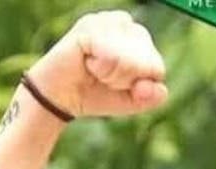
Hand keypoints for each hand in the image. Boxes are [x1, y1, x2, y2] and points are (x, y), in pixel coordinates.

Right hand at [25, 10, 168, 118]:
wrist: (59, 97)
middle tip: (102, 77)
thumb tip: (154, 87)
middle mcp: (125, 23)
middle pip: (147, 63)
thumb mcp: (132, 101)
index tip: (115, 84)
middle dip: (124, 80)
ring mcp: (107, 20)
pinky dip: (100, 68)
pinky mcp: (90, 26)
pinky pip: (111, 56)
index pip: (157, 68)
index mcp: (139, 38)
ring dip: (112, 75)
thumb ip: (152, 96)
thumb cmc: (95, 93)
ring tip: (94, 70)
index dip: (136, 86)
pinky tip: (86, 63)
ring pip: (130, 59)